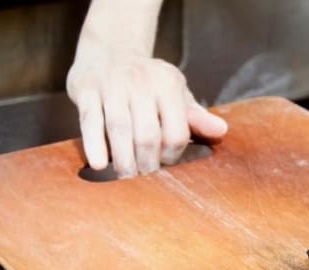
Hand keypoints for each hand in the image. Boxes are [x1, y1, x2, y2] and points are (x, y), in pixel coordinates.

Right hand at [66, 53, 226, 177]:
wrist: (109, 51)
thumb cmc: (148, 83)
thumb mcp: (176, 94)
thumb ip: (196, 117)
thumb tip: (222, 131)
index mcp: (168, 84)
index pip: (176, 132)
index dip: (171, 155)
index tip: (164, 163)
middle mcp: (141, 81)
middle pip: (147, 135)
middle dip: (147, 163)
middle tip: (143, 179)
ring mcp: (112, 84)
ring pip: (120, 130)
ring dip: (124, 160)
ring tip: (126, 177)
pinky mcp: (86, 88)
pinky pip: (90, 121)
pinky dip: (95, 145)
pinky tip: (99, 164)